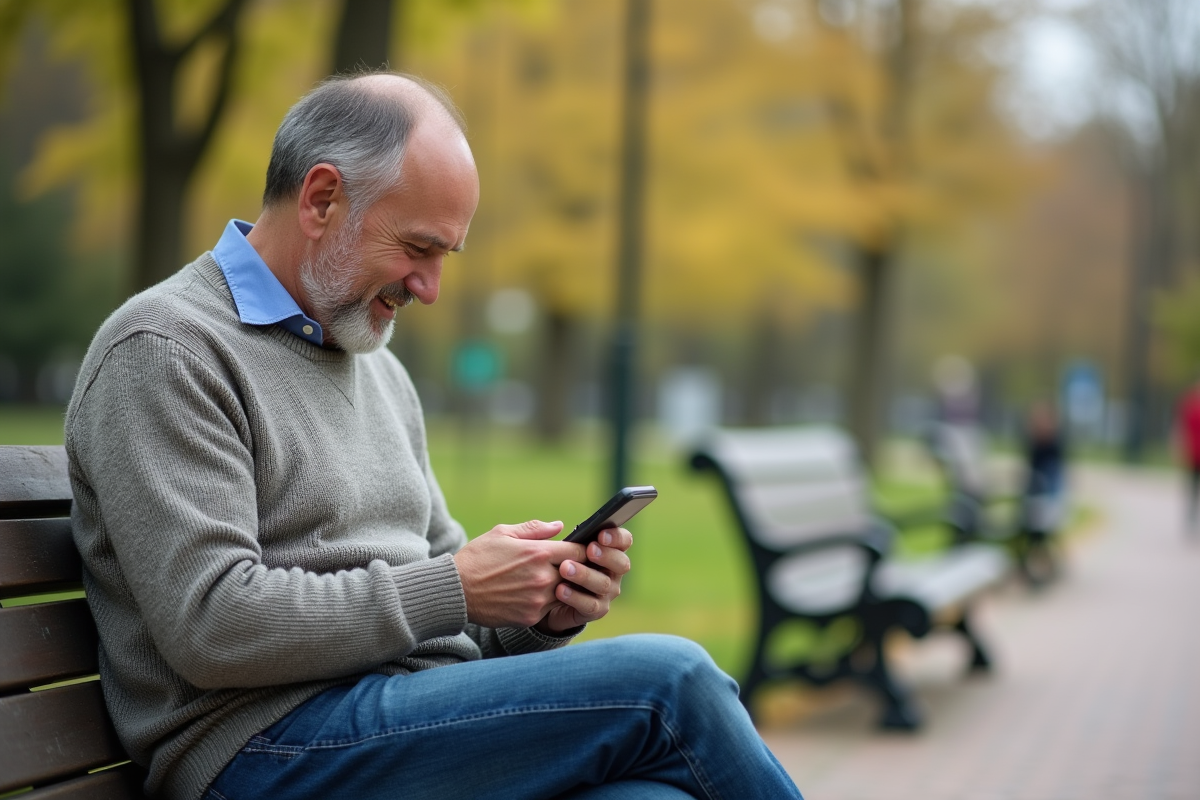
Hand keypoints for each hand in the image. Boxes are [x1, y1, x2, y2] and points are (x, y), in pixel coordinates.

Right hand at [453, 520, 585, 628]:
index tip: (580, 550)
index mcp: (538, 553)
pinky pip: (549, 609)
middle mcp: (542, 578)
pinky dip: (546, 602)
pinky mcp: (530, 617)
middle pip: (576, 574)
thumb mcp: (502, 534)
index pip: (579, 552)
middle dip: (574, 570)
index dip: (582, 550)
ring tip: (546, 580)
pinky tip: (532, 594)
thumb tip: (559, 526)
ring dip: (561, 587)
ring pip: (565, 593)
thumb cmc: (478, 558)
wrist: (456, 591)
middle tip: (567, 567)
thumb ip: (534, 529)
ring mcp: (538, 600)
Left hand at [537, 526, 632, 633]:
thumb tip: (557, 525)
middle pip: (621, 563)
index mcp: (608, 550)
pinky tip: (560, 590)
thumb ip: (549, 535)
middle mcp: (613, 571)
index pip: (623, 540)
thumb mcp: (547, 548)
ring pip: (604, 584)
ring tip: (565, 569)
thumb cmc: (550, 565)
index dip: (616, 537)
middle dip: (606, 556)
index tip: (600, 534)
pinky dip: (576, 597)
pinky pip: (591, 605)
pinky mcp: (596, 609)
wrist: (543, 599)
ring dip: (585, 575)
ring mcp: (607, 592)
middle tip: (589, 550)